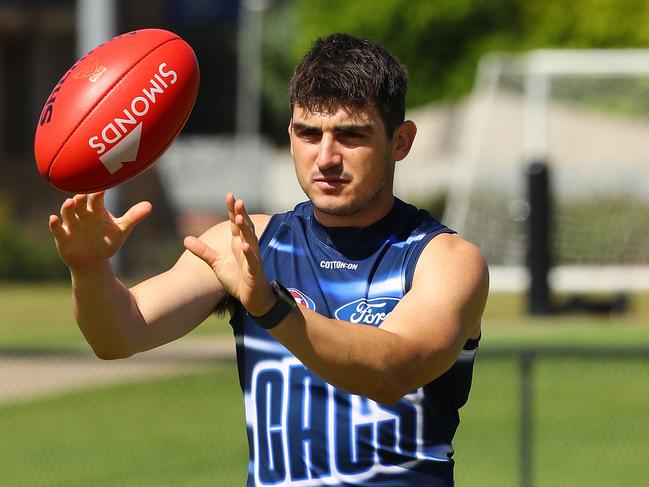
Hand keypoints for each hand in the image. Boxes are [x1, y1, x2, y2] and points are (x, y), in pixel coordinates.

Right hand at [48, 192, 151, 271]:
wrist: (93, 261)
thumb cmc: (107, 241)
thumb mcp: (121, 230)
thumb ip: (133, 217)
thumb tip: (150, 206)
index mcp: (96, 210)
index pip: (96, 196)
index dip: (99, 189)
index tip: (102, 181)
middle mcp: (82, 214)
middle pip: (80, 202)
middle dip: (81, 197)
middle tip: (84, 192)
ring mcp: (71, 224)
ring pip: (67, 212)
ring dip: (67, 207)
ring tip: (70, 202)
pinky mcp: (63, 236)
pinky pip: (57, 229)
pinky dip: (54, 224)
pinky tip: (53, 219)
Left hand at [183, 193, 274, 315]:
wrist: (251, 297)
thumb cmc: (236, 278)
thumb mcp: (216, 263)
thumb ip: (203, 251)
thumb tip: (185, 239)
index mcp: (238, 243)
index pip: (235, 223)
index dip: (232, 210)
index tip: (229, 195)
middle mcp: (247, 247)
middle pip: (244, 227)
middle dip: (241, 214)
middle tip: (237, 200)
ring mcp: (252, 258)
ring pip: (250, 241)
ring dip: (246, 230)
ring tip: (239, 218)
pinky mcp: (255, 272)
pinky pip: (252, 261)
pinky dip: (249, 254)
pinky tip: (245, 247)